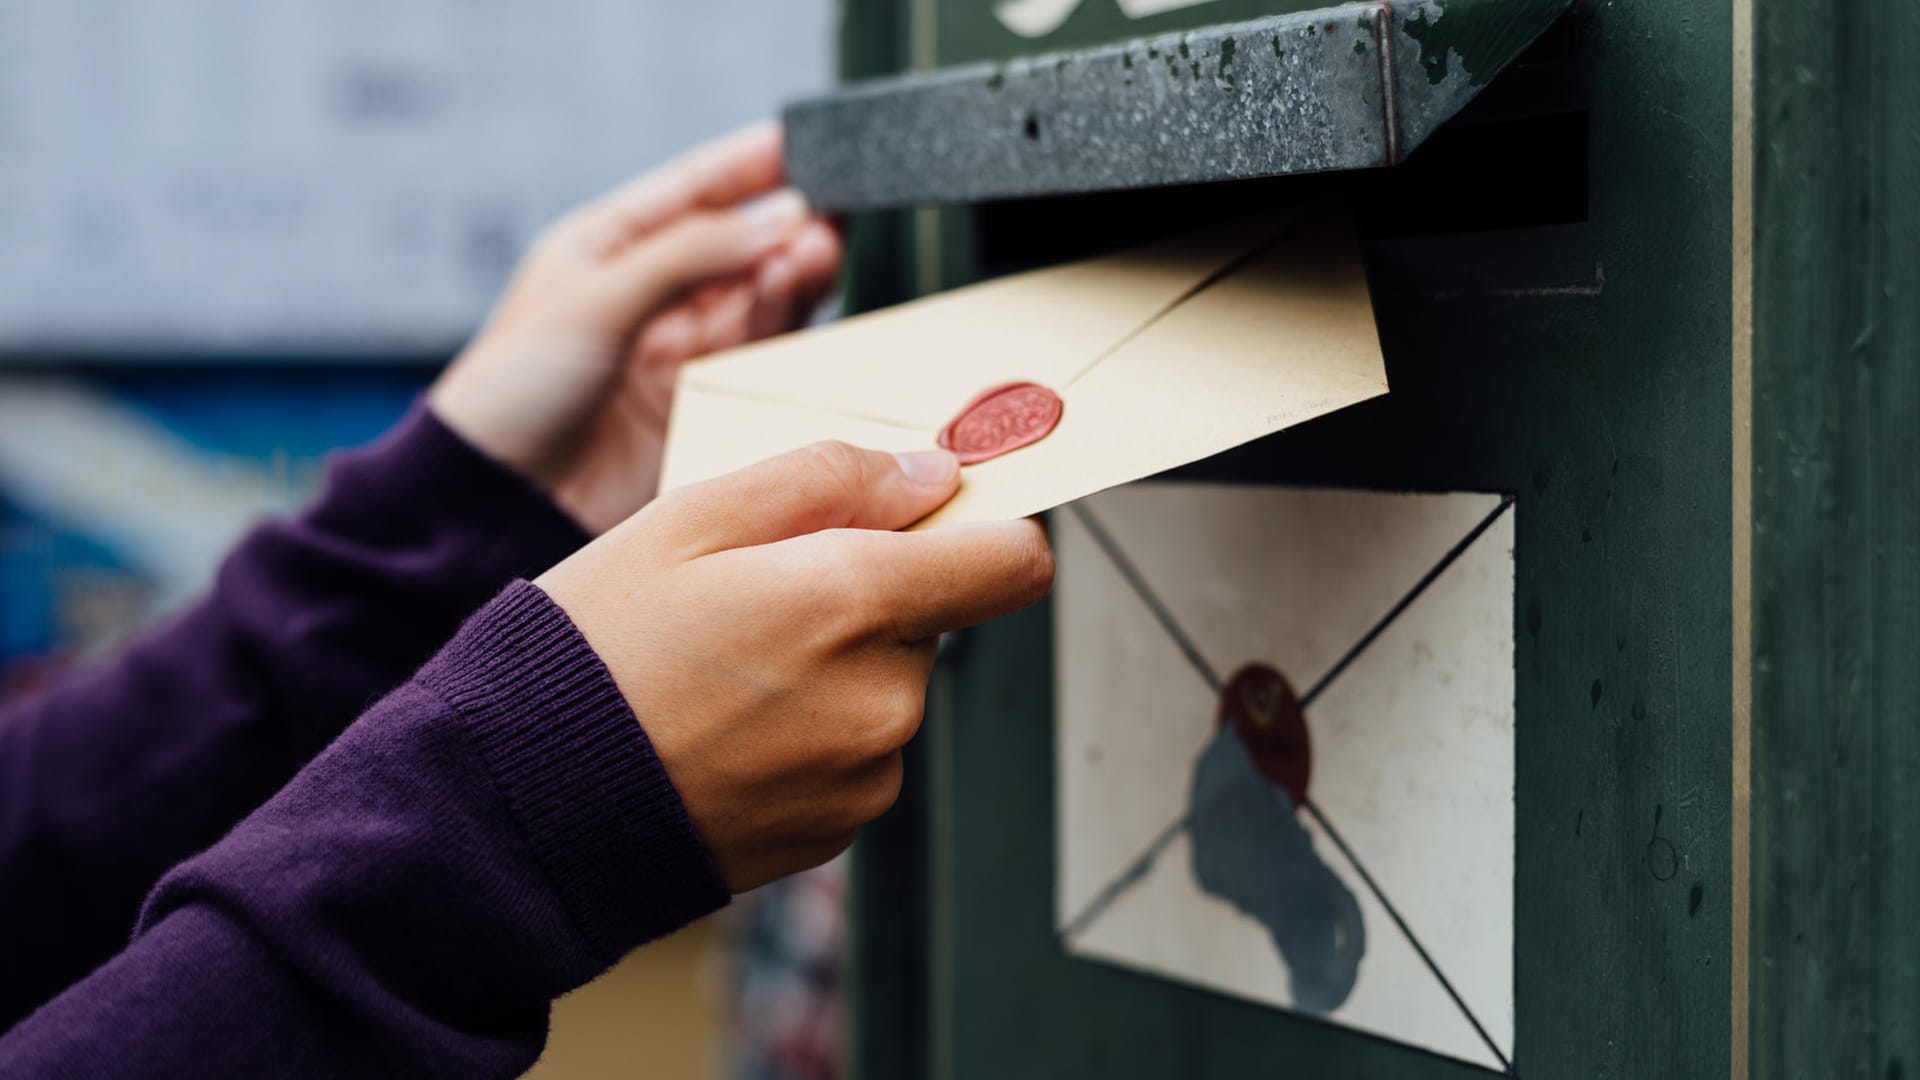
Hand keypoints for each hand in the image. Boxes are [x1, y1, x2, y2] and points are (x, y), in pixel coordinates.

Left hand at [430, 123, 841, 533]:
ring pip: (751, 299)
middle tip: (828, 213)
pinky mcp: (696, 404)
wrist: (497, 499)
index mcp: (604, 250)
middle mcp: (646, 296)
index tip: (802, 142)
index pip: (688, 191)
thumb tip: (777, 218)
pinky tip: (798, 297)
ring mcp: (674, 351)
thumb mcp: (596, 299)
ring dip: (788, 273)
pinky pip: (754, 354)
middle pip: (732, 247)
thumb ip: (689, 255)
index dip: (744, 165)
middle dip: (781, 226)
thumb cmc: (511, 391)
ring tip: (819, 252)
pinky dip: (781, 325)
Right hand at [537, 443, 1053, 891]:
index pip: (1015, 563)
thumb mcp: (690, 517)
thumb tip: (928, 475)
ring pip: (889, 686)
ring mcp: (863, 775)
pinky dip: (809, 733)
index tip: (937, 523)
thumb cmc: (591, 651)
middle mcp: (880, 699)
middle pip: (935, 619)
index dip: (986, 531)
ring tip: (724, 672)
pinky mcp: (835, 829)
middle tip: (756, 598)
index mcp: (853, 602)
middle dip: (869, 596)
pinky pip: (854, 754)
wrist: (521, 805)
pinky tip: (724, 729)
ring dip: (835, 668)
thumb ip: (828, 478)